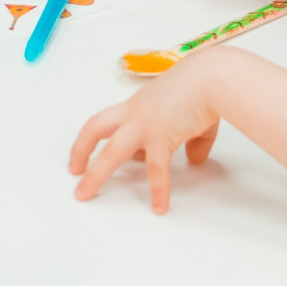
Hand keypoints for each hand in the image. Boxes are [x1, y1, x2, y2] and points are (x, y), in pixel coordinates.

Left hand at [69, 54, 227, 211]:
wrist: (213, 77)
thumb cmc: (205, 85)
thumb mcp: (194, 112)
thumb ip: (193, 139)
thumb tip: (195, 158)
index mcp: (140, 103)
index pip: (113, 120)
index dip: (106, 137)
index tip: (106, 153)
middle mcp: (135, 113)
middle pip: (95, 130)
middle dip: (80, 149)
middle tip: (73, 169)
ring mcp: (144, 125)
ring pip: (110, 153)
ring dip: (95, 175)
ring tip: (84, 194)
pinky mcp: (160, 137)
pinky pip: (156, 170)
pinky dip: (158, 190)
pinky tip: (159, 207)